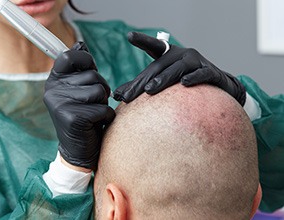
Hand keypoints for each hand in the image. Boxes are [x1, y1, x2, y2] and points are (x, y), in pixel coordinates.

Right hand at [44, 42, 114, 169]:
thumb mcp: (79, 90)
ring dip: (104, 104)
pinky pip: (103, 109)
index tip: (90, 71)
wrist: (78, 150)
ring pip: (99, 91)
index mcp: (54, 81)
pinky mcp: (73, 118)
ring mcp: (61, 104)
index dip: (86, 61)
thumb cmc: (83, 117)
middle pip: (93, 75)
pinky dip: (106, 117)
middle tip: (93, 104)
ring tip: (94, 114)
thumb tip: (81, 44)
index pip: (70, 56)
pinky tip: (95, 125)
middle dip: (101, 89)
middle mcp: (53, 90)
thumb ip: (80, 69)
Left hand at [113, 32, 245, 105]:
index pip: (154, 47)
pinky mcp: (211, 72)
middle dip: (143, 81)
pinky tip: (184, 83)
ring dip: (164, 79)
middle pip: (159, 66)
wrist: (219, 84)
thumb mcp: (165, 80)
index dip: (143, 41)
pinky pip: (201, 74)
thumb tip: (117, 95)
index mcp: (170, 55)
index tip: (129, 36)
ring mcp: (197, 62)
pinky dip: (194, 77)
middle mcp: (182, 55)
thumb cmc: (187, 81)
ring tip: (150, 90)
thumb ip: (143, 85)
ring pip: (178, 69)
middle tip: (128, 95)